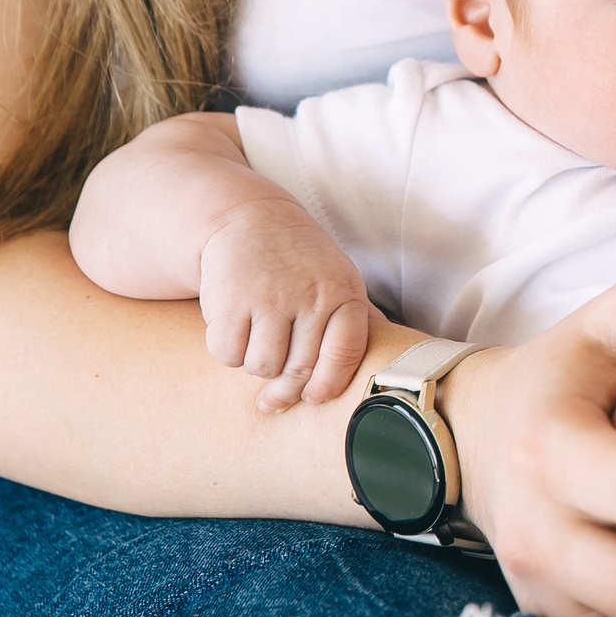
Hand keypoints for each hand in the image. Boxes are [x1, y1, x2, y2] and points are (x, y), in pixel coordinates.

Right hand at [198, 198, 370, 412]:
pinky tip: (234, 332)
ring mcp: (270, 298)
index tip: (313, 399)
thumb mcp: (338, 278)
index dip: (328, 386)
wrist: (247, 216)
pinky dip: (227, 352)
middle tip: (273, 399)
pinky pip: (228, 353)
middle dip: (284, 392)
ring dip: (255, 367)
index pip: (345, 354)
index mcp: (344, 293)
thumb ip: (358, 319)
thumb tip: (388, 364)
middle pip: (299, 369)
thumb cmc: (299, 259)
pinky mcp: (230, 300)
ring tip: (257, 346)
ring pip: (262, 367)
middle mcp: (310, 296)